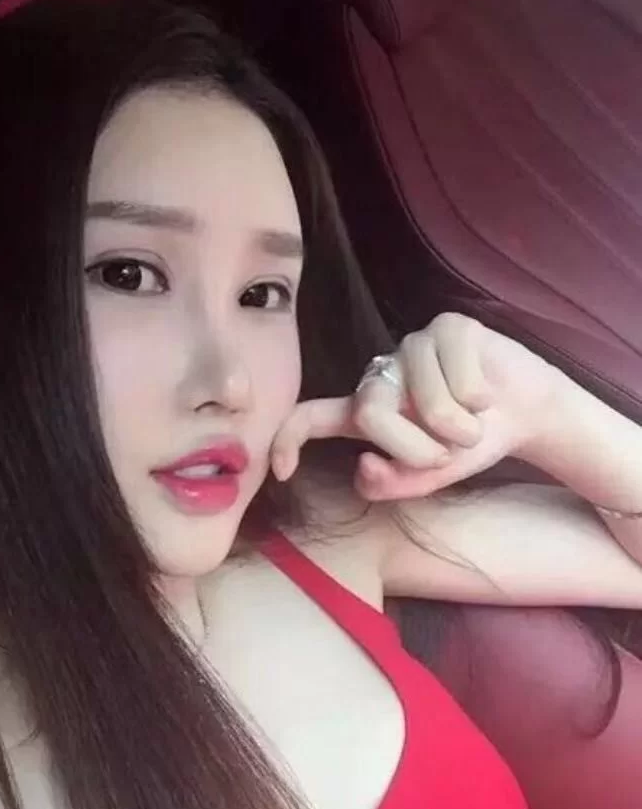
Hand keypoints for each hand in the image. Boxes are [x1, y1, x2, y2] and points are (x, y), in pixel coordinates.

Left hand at [271, 313, 566, 500]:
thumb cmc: (470, 442)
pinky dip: (480, 398)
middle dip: (416, 448)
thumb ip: (395, 481)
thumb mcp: (431, 474)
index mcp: (366, 411)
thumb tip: (364, 467)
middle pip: (369, 413)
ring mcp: (411, 345)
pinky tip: (486, 392)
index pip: (311, 416)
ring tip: (473, 418)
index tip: (281, 471)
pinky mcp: (447, 326)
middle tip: (450, 452)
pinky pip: (459, 373)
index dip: (289, 439)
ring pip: (423, 397)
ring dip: (459, 426)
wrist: (526, 414)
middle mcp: (381, 374)